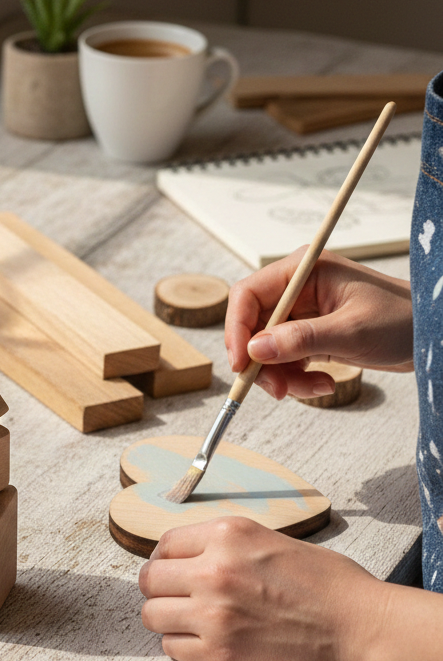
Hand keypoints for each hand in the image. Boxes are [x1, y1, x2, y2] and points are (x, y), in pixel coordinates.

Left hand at [138, 517, 385, 660]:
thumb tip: (191, 554)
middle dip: (160, 588)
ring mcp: (213, 615)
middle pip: (150, 579)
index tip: (173, 569)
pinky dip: (183, 645)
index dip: (166, 558)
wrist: (363, 633)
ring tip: (189, 621)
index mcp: (229, 535)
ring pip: (152, 615)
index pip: (165, 543)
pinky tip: (206, 642)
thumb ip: (228, 545)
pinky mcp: (218, 655)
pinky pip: (171, 647)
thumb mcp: (275, 541)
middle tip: (177, 597)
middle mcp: (214, 571)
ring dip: (166, 618)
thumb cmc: (331, 587)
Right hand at [225, 248, 412, 399]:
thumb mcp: (351, 331)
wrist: (431, 336)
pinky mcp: (308, 334)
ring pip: (266, 349)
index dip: (237, 330)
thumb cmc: (403, 320)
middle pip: (253, 327)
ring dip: (282, 375)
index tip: (241, 365)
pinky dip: (296, 377)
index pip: (248, 295)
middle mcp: (297, 289)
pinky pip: (283, 359)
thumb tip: (255, 350)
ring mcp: (302, 313)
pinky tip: (323, 382)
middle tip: (279, 390)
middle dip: (263, 362)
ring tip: (316, 387)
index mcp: (304, 271)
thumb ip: (301, 339)